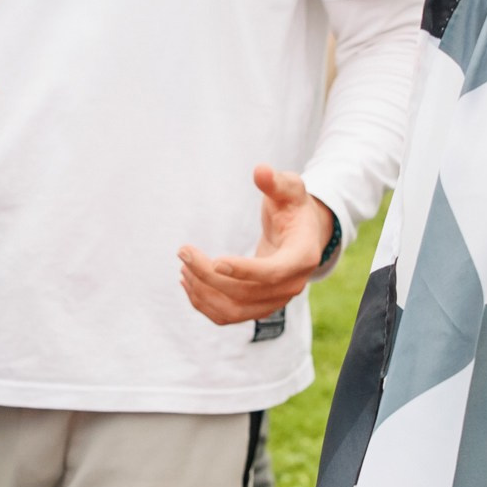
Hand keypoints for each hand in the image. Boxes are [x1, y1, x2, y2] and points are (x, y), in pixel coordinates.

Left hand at [179, 166, 336, 327]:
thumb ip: (276, 182)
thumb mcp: (291, 189)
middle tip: (184, 252)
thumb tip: (259, 170)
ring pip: (234, 310)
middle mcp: (292, 286)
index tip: (215, 260)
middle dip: (209, 275)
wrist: (303, 235)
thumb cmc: (293, 207)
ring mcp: (276, 301)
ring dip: (203, 292)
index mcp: (303, 257)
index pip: (272, 272)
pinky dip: (205, 303)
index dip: (244, 270)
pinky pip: (228, 315)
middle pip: (245, 293)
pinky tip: (188, 282)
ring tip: (183, 267)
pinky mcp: (259, 307)